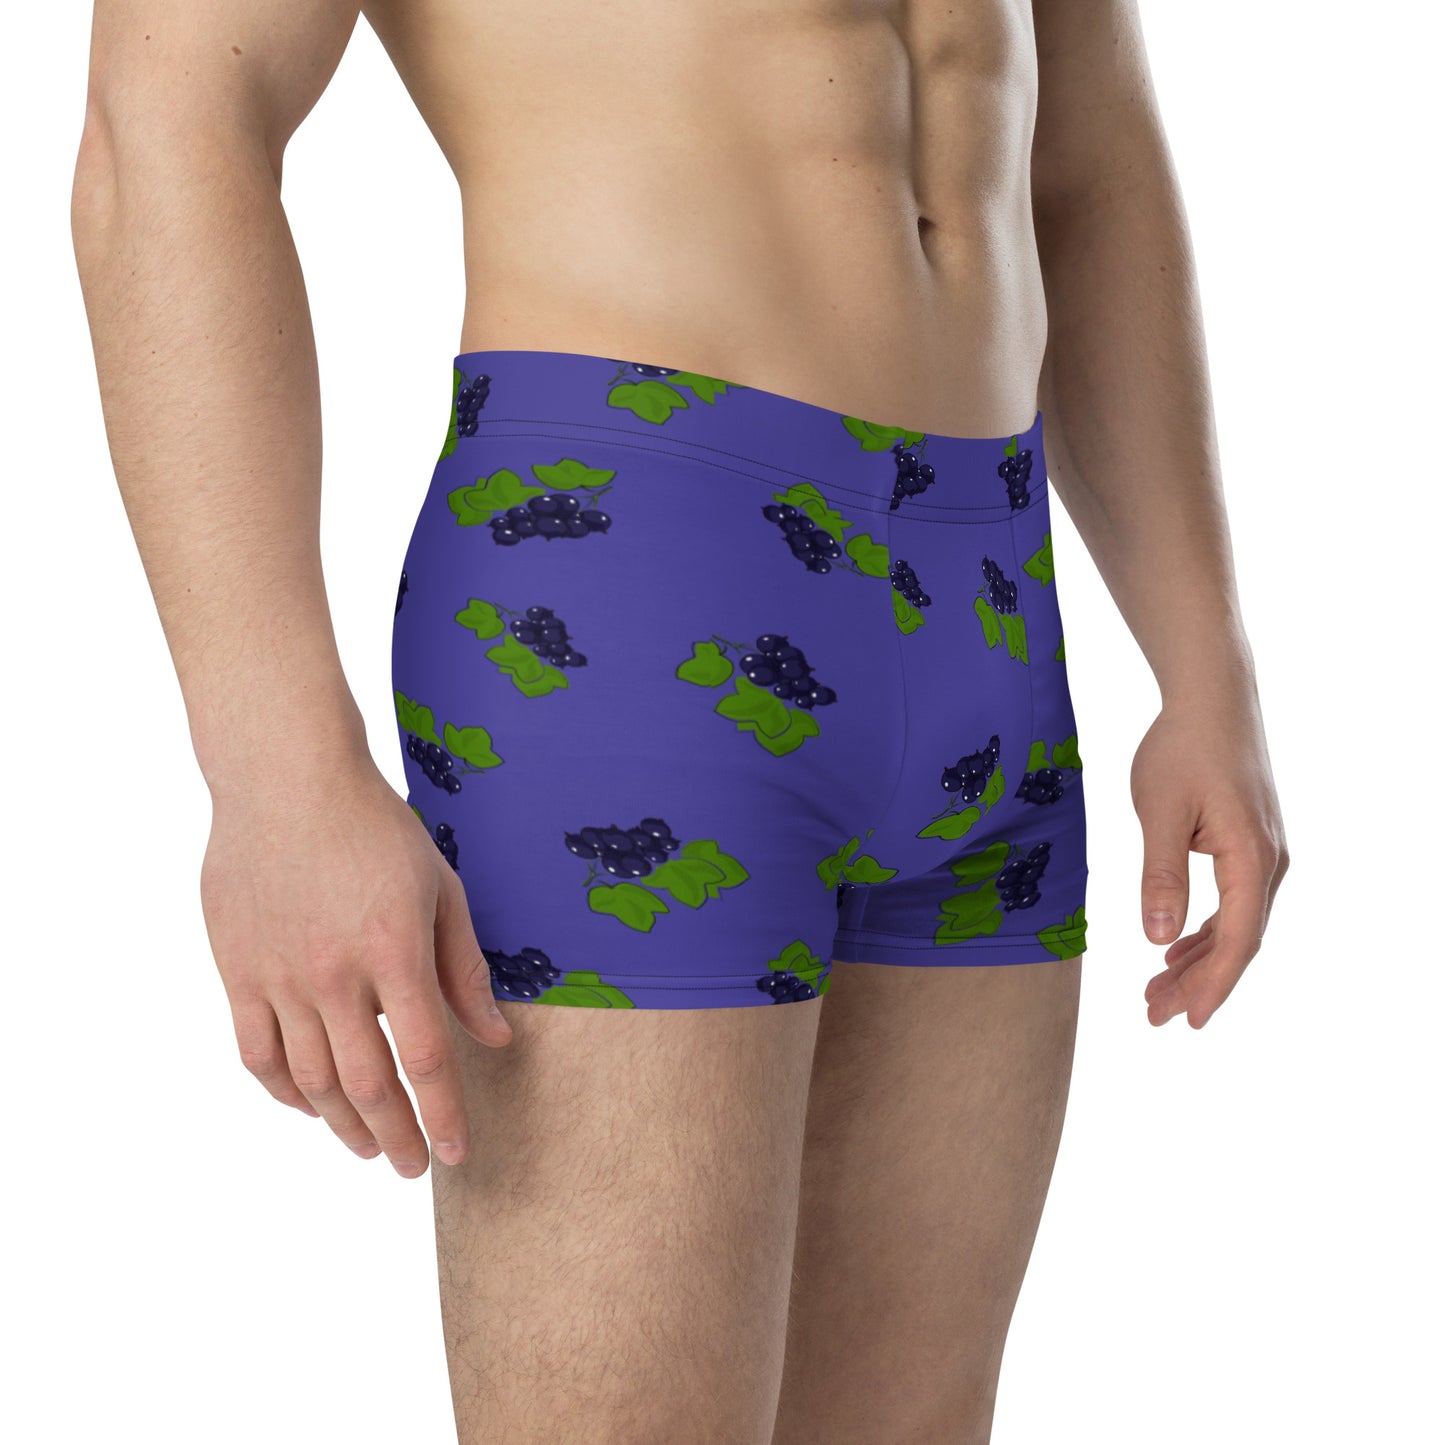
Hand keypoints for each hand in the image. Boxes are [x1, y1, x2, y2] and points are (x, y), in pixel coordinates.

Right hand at [199, 761, 512, 1175]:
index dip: (443, 1115)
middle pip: (367, 1084)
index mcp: (395, 951)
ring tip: (368, 1147)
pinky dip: (283, 1092)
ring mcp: (280, 976)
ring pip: (310, 1080)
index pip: (426, 1059)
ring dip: (341, 1125)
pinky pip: (257, 1054)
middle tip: (413, 1167)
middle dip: (395, 1137)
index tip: (456, 1154)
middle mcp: (336, 974)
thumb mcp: (441, 889)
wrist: (287, 781)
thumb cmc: (377, 829)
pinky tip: (308, 1105)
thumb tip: (496, 1038)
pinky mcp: (238, 971)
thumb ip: (465, 969)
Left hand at [1130, 686, 1288, 1026]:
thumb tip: (1158, 939)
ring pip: (1235, 925)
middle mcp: (1268, 862)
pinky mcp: (1248, 844)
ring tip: (1155, 993)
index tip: (1187, 1021)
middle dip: (1197, 984)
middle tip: (1153, 1016)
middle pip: (1237, 941)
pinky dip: (1204, 932)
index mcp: (1251, 859)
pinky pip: (1233, 903)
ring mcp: (1263, 854)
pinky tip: (1174, 950)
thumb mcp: (1160, 813)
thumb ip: (1161, 876)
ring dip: (1197, 961)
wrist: (1211, 699)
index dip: (1212, 986)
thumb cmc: (1181, 749)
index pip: (1236, 940)